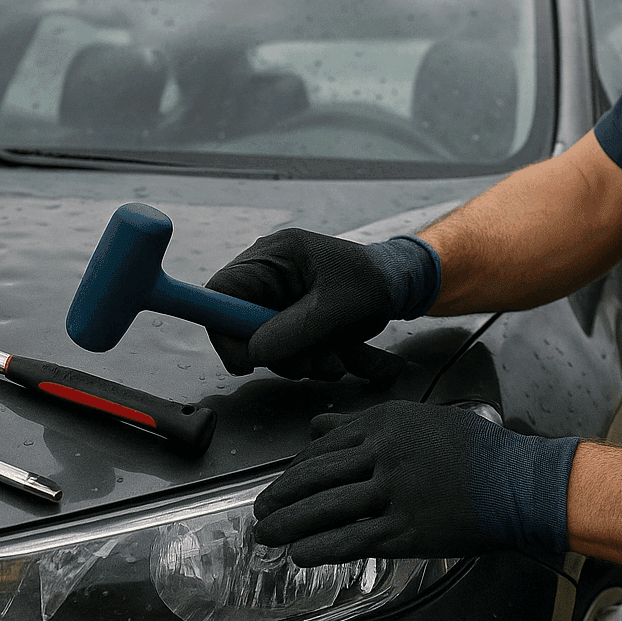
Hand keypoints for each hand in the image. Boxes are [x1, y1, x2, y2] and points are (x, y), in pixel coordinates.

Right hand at [204, 229, 439, 385]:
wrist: (400, 283)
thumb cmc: (372, 280)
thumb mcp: (338, 305)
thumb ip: (296, 329)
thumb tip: (254, 353)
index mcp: (273, 257)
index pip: (221, 292)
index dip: (224, 330)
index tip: (247, 361)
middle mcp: (270, 278)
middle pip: (245, 328)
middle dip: (282, 355)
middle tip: (319, 363)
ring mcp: (282, 302)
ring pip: (271, 347)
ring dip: (307, 362)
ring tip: (344, 358)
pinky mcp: (296, 321)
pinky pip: (294, 351)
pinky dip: (323, 361)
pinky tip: (357, 360)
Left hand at [252, 401, 579, 565]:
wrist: (519, 483)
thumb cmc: (476, 450)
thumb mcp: (419, 418)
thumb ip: (364, 423)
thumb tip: (319, 425)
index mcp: (384, 423)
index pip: (323, 447)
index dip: (294, 469)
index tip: (279, 482)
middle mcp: (383, 454)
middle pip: (315, 477)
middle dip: (280, 496)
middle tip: (259, 510)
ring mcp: (393, 492)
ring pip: (326, 509)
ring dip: (289, 523)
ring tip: (267, 534)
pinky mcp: (406, 529)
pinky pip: (353, 539)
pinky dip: (321, 548)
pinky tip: (301, 553)